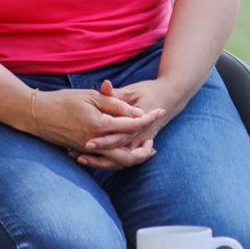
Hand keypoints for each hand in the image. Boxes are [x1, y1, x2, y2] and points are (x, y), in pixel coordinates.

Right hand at [30, 87, 163, 168]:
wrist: (36, 114)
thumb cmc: (64, 100)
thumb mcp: (92, 96)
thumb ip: (116, 105)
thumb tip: (138, 113)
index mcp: (99, 125)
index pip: (131, 125)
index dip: (148, 118)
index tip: (160, 111)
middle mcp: (95, 142)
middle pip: (127, 155)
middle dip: (143, 151)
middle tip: (154, 145)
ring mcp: (87, 149)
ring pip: (116, 162)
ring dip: (132, 158)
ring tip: (144, 150)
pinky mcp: (82, 152)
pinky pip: (104, 160)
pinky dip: (117, 158)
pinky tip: (124, 151)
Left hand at [71, 78, 186, 169]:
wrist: (171, 97)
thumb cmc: (149, 91)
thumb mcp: (133, 90)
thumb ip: (117, 93)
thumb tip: (104, 86)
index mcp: (139, 123)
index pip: (121, 137)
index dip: (104, 142)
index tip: (87, 143)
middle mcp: (142, 136)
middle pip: (120, 154)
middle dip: (99, 157)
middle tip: (78, 155)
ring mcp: (141, 143)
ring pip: (122, 161)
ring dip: (102, 162)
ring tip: (81, 159)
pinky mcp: (139, 145)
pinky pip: (124, 159)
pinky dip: (109, 161)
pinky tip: (92, 159)